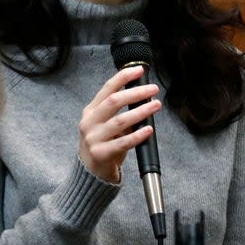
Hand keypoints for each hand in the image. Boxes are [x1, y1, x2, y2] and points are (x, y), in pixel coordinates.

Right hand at [78, 65, 160, 182]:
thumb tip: (143, 95)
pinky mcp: (101, 154)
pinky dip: (138, 134)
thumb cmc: (102, 145)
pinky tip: (149, 129)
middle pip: (114, 101)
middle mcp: (89, 122)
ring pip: (121, 121)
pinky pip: (123, 142)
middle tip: (153, 90)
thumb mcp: (104, 124)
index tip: (140, 71)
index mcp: (91, 111)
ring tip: (155, 105)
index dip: (124, 77)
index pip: (107, 88)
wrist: (90, 174)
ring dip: (141, 111)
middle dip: (136, 93)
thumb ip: (118, 111)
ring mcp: (93, 138)